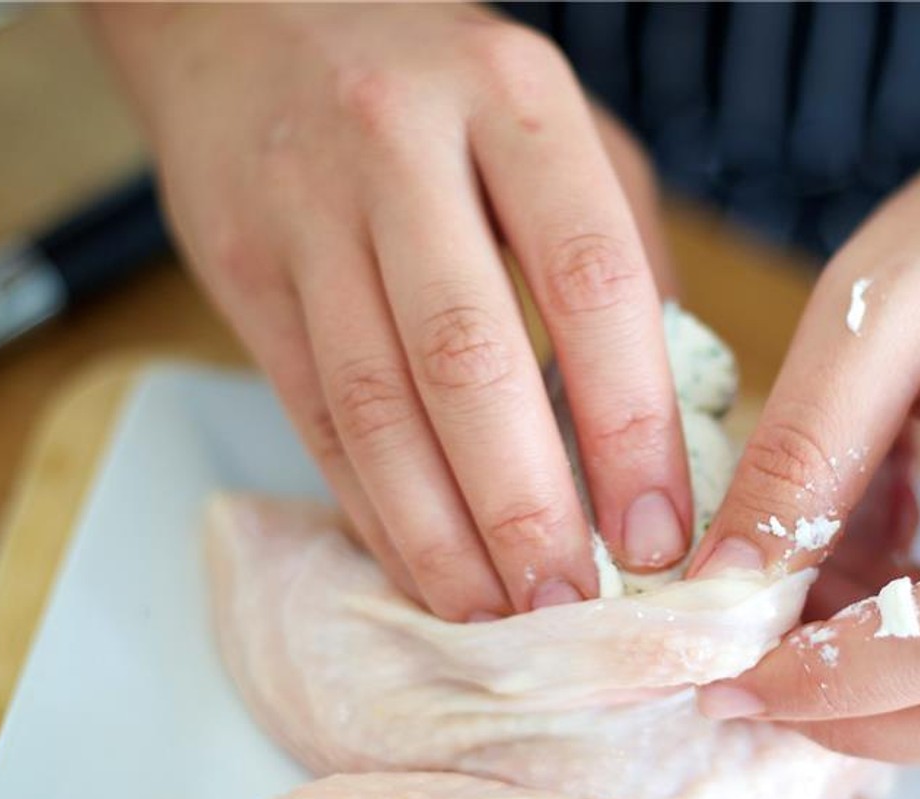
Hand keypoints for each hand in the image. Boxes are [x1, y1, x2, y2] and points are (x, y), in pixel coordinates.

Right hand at [90, 3, 689, 619]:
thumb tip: (678, 429)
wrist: (256, 18)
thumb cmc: (445, 92)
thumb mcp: (562, 135)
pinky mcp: (241, 272)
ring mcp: (307, 211)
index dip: (626, 422)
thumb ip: (624, 263)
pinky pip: (313, 416)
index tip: (656, 534)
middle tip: (571, 606)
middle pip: (468, 357)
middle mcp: (402, 147)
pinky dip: (373, 510)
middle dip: (525, 505)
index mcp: (516, 104)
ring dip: (440, 534)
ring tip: (499, 617)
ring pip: (374, 403)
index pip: (590, 279)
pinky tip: (423, 570)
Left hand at [691, 108, 919, 765]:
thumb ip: (803, 452)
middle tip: (739, 679)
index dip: (836, 680)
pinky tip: (843, 581)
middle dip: (854, 717)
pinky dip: (907, 654)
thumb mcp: (877, 308)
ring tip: (785, 610)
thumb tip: (724, 589)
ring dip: (876, 692)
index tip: (723, 676)